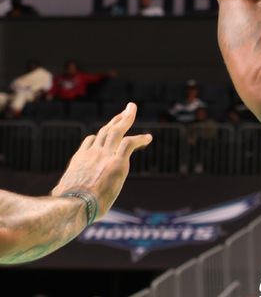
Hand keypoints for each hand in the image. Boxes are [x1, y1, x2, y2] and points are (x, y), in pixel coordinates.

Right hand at [51, 103, 151, 221]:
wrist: (74, 206)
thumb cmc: (66, 205)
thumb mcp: (61, 193)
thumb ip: (61, 191)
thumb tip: (56, 194)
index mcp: (79, 160)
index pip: (90, 142)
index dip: (100, 136)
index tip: (109, 132)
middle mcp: (91, 153)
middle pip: (105, 131)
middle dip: (116, 119)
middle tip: (125, 111)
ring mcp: (104, 156)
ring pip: (117, 130)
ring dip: (126, 118)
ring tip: (132, 109)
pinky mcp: (117, 162)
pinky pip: (130, 144)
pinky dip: (140, 138)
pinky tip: (148, 138)